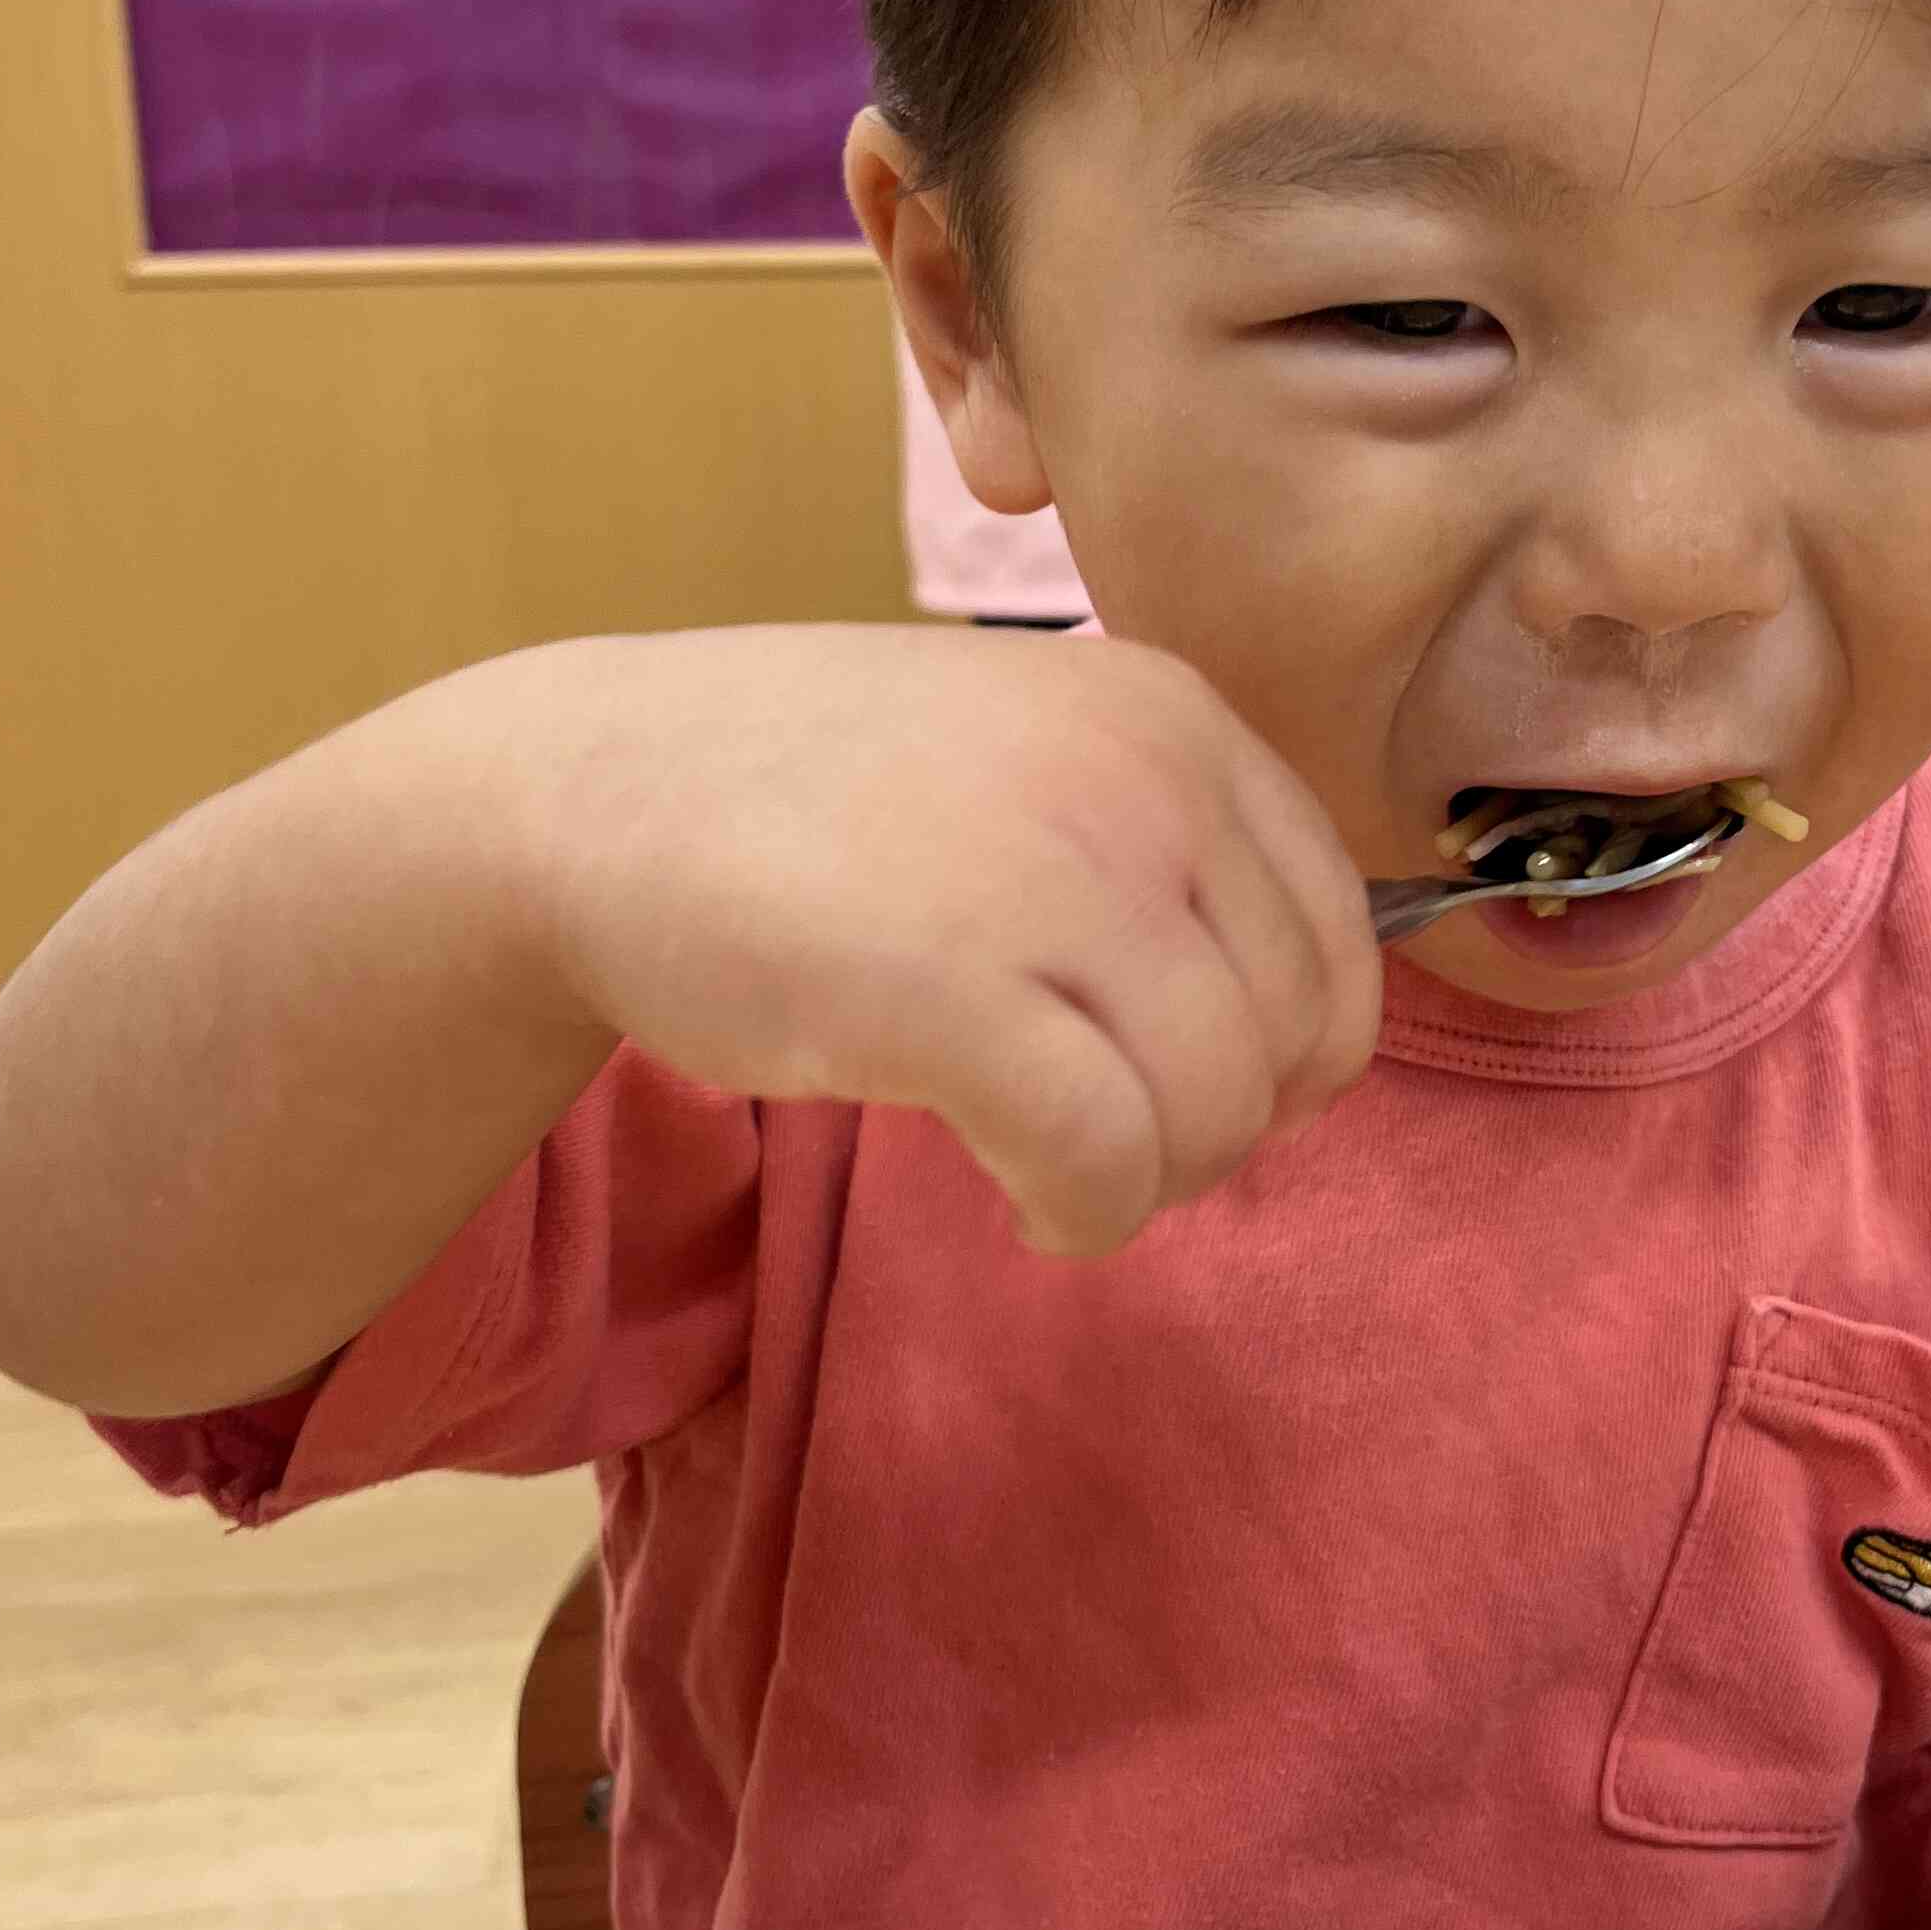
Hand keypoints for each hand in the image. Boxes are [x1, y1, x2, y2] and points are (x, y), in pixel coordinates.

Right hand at [523, 626, 1378, 1255]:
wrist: (587, 791)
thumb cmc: (805, 798)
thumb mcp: (1028, 755)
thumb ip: (1164, 850)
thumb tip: (1291, 1038)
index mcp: (1176, 714)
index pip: (1343, 938)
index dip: (1283, 1053)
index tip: (1179, 1082)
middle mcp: (1145, 774)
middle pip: (1297, 1036)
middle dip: (1219, 1126)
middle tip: (1102, 1138)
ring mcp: (1057, 876)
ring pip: (1218, 1110)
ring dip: (1150, 1183)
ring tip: (1054, 1171)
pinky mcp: (957, 990)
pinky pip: (1108, 1162)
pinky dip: (1083, 1215)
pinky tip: (1021, 1203)